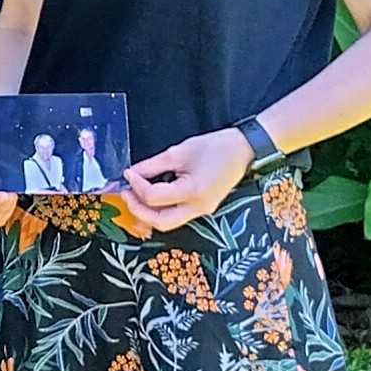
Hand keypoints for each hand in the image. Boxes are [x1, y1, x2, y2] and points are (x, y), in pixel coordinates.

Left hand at [121, 127, 251, 233]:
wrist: (244, 150)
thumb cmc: (215, 147)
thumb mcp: (179, 152)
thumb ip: (152, 166)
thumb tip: (131, 174)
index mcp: (194, 192)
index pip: (154, 197)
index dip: (136, 185)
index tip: (127, 173)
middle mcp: (199, 207)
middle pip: (160, 222)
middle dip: (138, 209)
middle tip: (126, 193)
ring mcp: (203, 211)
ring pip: (167, 223)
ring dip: (148, 212)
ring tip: (136, 194)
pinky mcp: (203, 209)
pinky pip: (176, 216)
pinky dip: (160, 209)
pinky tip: (152, 196)